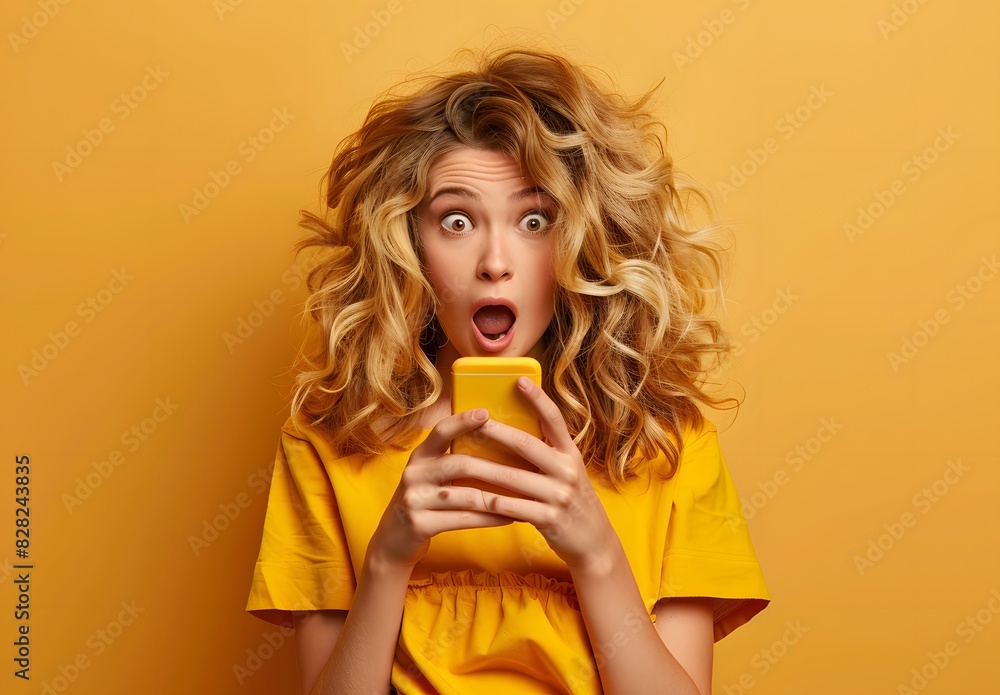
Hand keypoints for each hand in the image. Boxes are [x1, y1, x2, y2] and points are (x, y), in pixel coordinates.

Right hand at [368, 408, 514, 571]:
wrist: (393, 540)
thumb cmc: (424, 501)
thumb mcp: (430, 476)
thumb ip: (451, 460)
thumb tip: (496, 442)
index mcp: (420, 456)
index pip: (441, 431)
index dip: (462, 421)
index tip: (486, 412)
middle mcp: (414, 474)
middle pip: (460, 464)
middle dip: (495, 468)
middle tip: (524, 470)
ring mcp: (414, 500)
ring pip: (466, 496)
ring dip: (499, 498)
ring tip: (524, 498)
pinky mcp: (420, 524)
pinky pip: (463, 520)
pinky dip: (489, 519)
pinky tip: (508, 518)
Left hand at [448, 377, 618, 573]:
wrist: (594, 541)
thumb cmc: (571, 501)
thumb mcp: (566, 472)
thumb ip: (546, 454)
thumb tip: (511, 432)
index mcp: (570, 454)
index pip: (554, 419)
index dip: (538, 399)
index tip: (519, 381)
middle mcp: (567, 470)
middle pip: (526, 444)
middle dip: (496, 431)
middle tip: (473, 419)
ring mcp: (559, 495)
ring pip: (513, 477)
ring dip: (483, 469)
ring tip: (459, 461)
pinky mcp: (549, 519)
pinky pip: (514, 507)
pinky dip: (492, 502)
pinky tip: (473, 498)